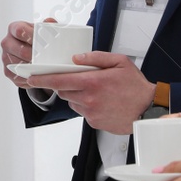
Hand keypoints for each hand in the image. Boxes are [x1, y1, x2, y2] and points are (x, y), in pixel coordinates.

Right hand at [1, 18, 49, 87]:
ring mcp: (5, 57)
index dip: (32, 36)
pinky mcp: (8, 71)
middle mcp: (7, 43)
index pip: (19, 31)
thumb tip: (50, 22)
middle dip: (35, 56)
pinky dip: (30, 78)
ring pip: (20, 65)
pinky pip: (19, 76)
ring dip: (33, 68)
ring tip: (46, 68)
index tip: (44, 42)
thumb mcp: (42, 30)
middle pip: (20, 50)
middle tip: (47, 58)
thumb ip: (48, 25)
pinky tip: (39, 76)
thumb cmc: (36, 39)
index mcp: (14, 29)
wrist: (30, 51)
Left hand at [27, 51, 151, 133]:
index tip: (31, 77)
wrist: (149, 109)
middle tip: (77, 80)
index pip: (59, 81)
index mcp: (93, 82)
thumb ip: (95, 57)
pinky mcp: (94, 123)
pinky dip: (86, 106)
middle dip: (65, 85)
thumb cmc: (135, 85)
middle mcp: (89, 99)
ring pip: (72, 102)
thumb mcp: (119, 62)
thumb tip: (76, 58)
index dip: (42, 79)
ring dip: (77, 96)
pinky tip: (101, 102)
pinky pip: (82, 112)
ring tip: (95, 91)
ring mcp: (91, 113)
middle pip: (63, 91)